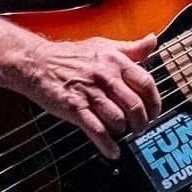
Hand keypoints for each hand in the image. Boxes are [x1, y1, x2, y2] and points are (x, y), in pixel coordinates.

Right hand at [21, 32, 161, 159]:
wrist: (36, 62)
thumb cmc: (71, 55)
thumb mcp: (104, 46)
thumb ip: (131, 48)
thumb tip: (152, 41)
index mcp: (116, 61)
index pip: (146, 83)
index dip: (155, 101)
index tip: (154, 111)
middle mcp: (105, 76)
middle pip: (135, 106)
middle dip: (141, 122)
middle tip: (140, 128)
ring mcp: (90, 93)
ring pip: (118, 119)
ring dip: (123, 131)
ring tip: (121, 132)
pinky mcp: (74, 108)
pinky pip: (97, 130)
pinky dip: (107, 145)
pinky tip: (112, 151)